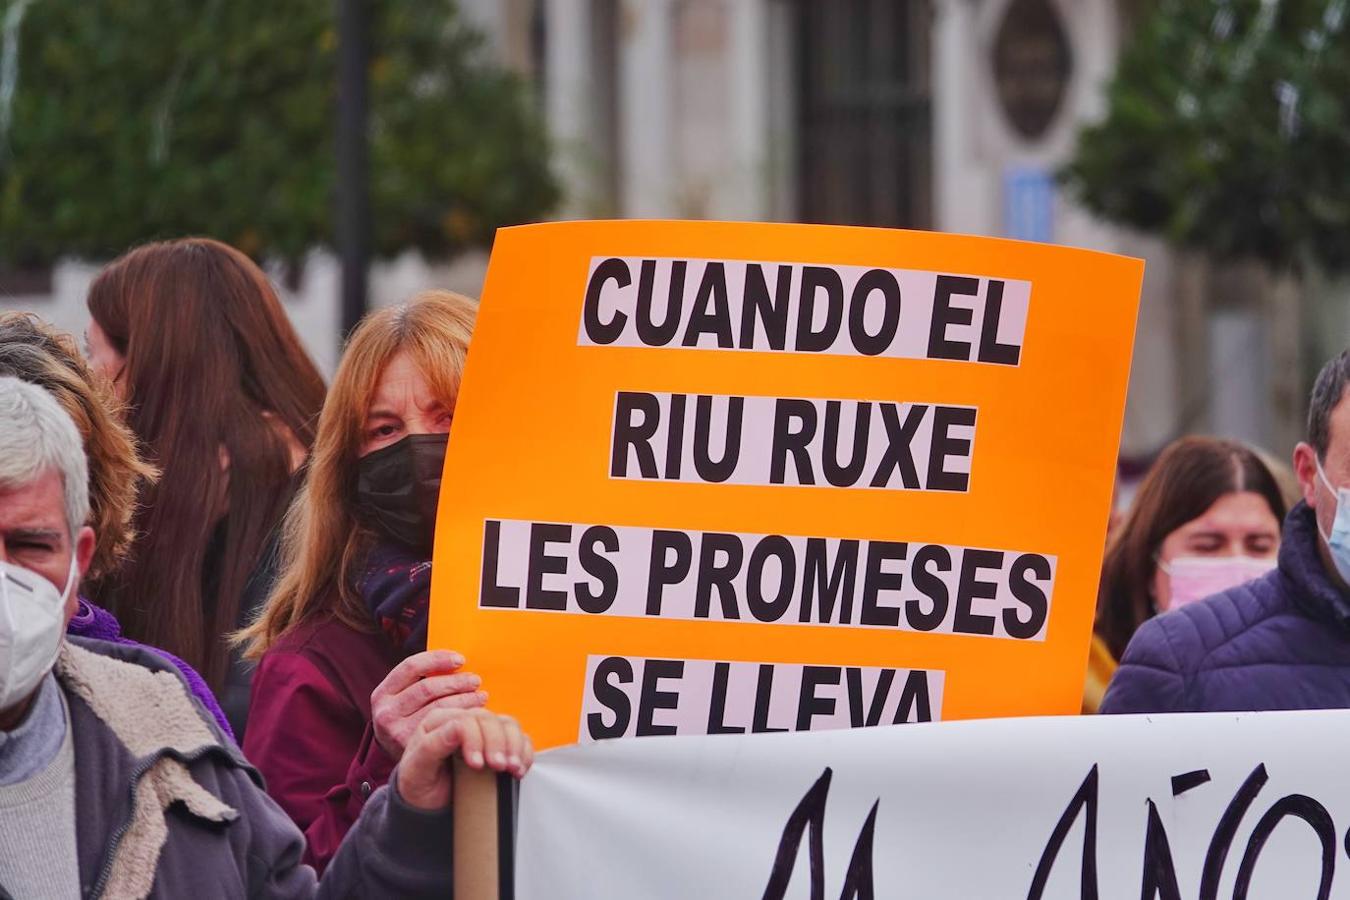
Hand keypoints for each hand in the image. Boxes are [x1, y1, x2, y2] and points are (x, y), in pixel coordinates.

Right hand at [371, 650, 485, 761]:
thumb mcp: (406, 700)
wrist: (404, 763)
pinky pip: (442, 727)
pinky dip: (460, 717)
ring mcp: (396, 732)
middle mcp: (385, 712)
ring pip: (437, 707)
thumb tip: (457, 659)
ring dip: (463, 699)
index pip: (411, 666)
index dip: (438, 659)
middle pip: (427, 688)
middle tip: (476, 680)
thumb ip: (421, 681)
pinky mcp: (411, 747)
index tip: (461, 659)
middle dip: (456, 682)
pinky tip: (473, 715)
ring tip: (481, 696)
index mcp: (383, 693)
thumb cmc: (411, 720)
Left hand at [396, 708, 534, 811]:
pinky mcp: (498, 743)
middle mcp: (463, 720)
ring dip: (514, 746)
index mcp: (439, 720)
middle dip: (497, 743)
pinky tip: (519, 769)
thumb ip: (431, 745)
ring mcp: (483, 731)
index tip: (477, 764)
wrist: (427, 802)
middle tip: (498, 767)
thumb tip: (457, 727)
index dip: (475, 739)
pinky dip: (525, 752)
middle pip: (490, 719)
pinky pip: (520, 738)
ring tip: (512, 768)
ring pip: (508, 724)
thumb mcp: (416, 768)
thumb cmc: (418, 783)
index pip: (465, 719)